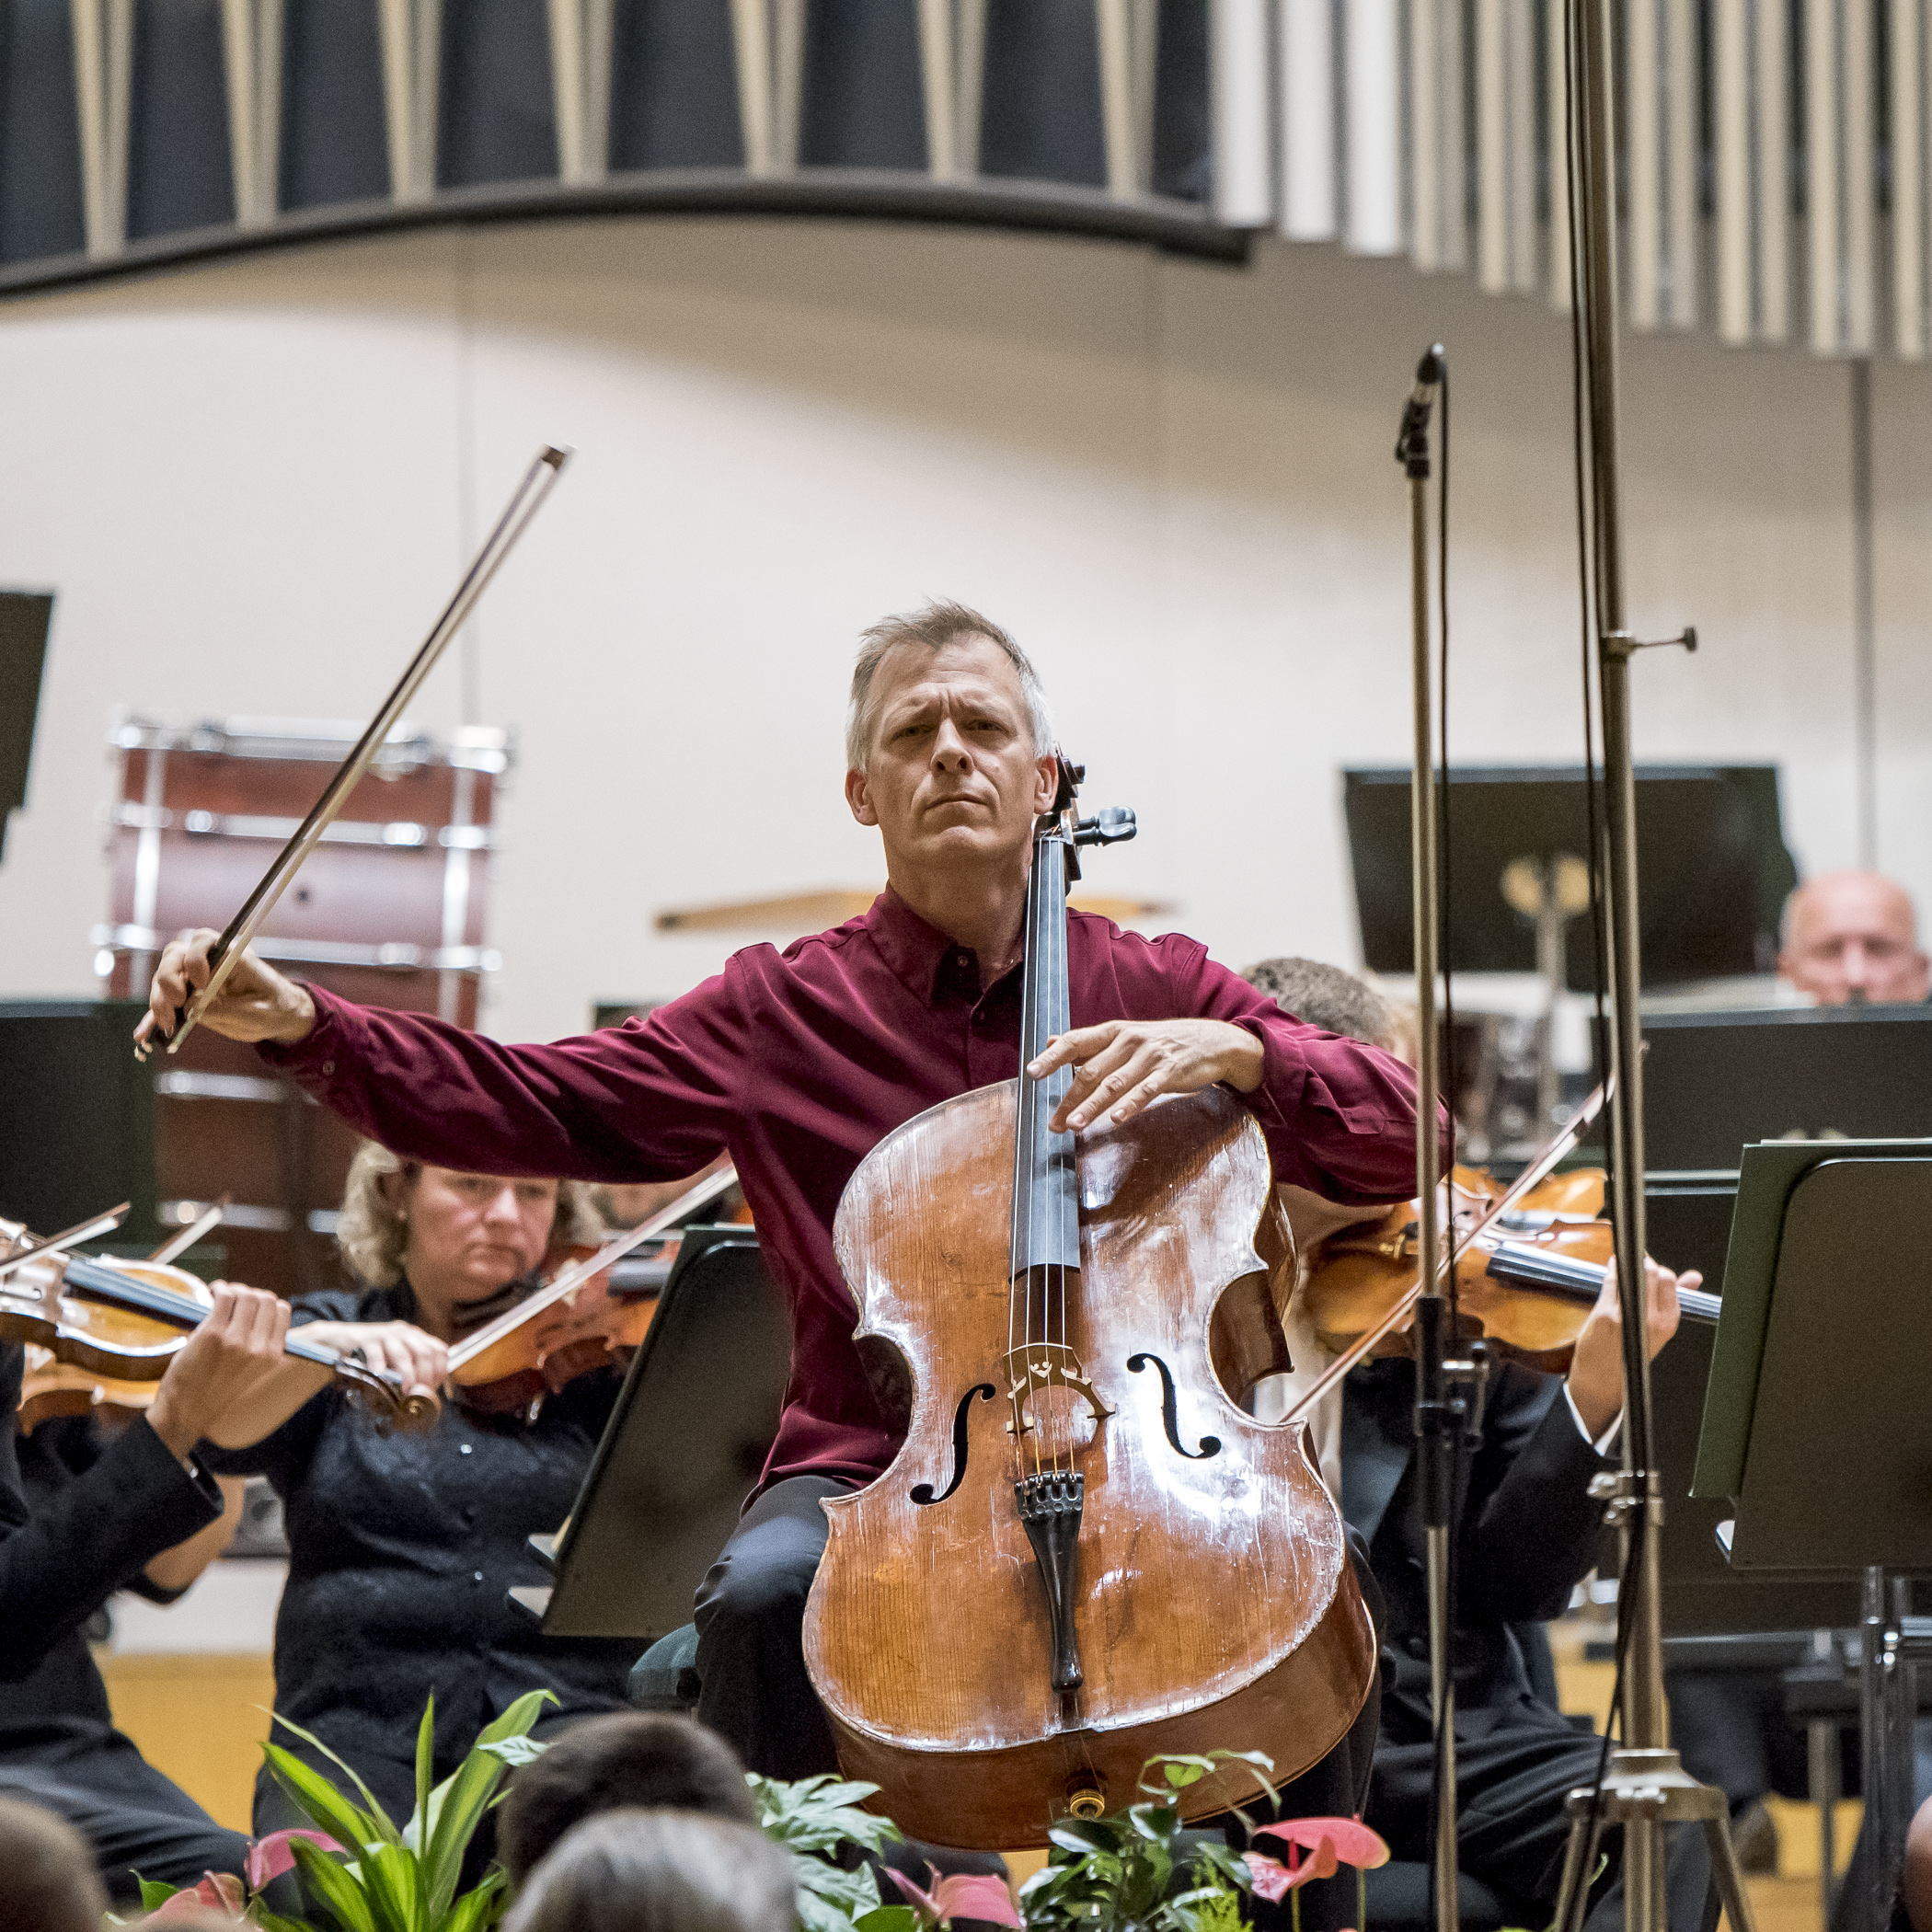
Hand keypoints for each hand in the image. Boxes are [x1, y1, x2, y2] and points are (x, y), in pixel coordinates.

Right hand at [138, 929, 315, 1050]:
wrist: (279, 1017)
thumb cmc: (274, 1009)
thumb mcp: (257, 1014)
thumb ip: (225, 1009)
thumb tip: (191, 1006)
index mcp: (232, 956)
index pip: (202, 940)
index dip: (195, 959)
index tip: (202, 985)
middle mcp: (210, 961)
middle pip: (175, 955)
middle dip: (168, 978)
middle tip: (178, 1003)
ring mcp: (195, 978)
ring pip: (164, 976)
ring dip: (159, 999)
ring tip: (167, 1023)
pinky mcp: (189, 995)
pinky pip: (165, 1001)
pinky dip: (153, 1016)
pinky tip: (144, 1033)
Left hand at [146, 1283, 293, 1457]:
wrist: (186, 1412)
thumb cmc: (214, 1391)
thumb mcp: (252, 1371)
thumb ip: (260, 1345)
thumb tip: (256, 1314)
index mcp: (272, 1355)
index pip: (282, 1311)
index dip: (267, 1302)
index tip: (252, 1303)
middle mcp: (258, 1346)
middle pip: (266, 1299)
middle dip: (251, 1292)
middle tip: (234, 1297)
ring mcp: (236, 1340)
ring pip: (246, 1295)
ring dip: (233, 1288)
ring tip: (221, 1294)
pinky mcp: (212, 1334)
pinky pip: (224, 1297)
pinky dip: (219, 1289)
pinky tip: (212, 1293)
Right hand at [300, 1320, 447, 1396]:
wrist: (339, 1339)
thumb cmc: (371, 1354)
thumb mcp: (394, 1359)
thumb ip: (409, 1372)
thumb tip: (422, 1396)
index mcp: (414, 1337)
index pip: (438, 1350)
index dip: (439, 1371)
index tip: (432, 1388)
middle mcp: (404, 1333)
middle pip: (424, 1353)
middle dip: (425, 1376)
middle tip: (419, 1394)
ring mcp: (385, 1335)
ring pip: (403, 1354)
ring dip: (407, 1375)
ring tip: (406, 1390)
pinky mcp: (365, 1339)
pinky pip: (375, 1352)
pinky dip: (380, 1365)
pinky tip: (380, 1376)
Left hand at [1029, 1018, 1263, 1133]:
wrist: (1210, 1041)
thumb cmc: (1160, 1043)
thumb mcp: (1124, 1036)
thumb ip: (1089, 1043)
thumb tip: (1051, 1041)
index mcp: (1113, 1032)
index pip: (1076, 1042)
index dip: (1052, 1057)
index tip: (1032, 1073)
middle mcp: (1128, 1041)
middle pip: (1091, 1070)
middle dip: (1069, 1098)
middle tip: (1053, 1123)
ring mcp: (1149, 1056)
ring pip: (1114, 1084)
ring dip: (1091, 1106)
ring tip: (1074, 1125)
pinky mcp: (1169, 1072)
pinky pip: (1146, 1091)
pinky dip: (1129, 1105)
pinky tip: (1115, 1119)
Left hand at [1565, 1256, 1690, 1439]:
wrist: (1603, 1379)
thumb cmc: (1631, 1350)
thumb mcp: (1659, 1327)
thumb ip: (1676, 1297)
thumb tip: (1694, 1276)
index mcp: (1669, 1322)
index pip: (1668, 1278)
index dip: (1657, 1269)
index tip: (1649, 1267)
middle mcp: (1651, 1321)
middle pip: (1650, 1271)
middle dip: (1642, 1263)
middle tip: (1635, 1264)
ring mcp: (1627, 1317)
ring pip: (1630, 1273)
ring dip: (1625, 1264)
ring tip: (1623, 1265)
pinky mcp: (1605, 1315)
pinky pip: (1610, 1281)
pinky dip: (1611, 1270)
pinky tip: (1612, 1269)